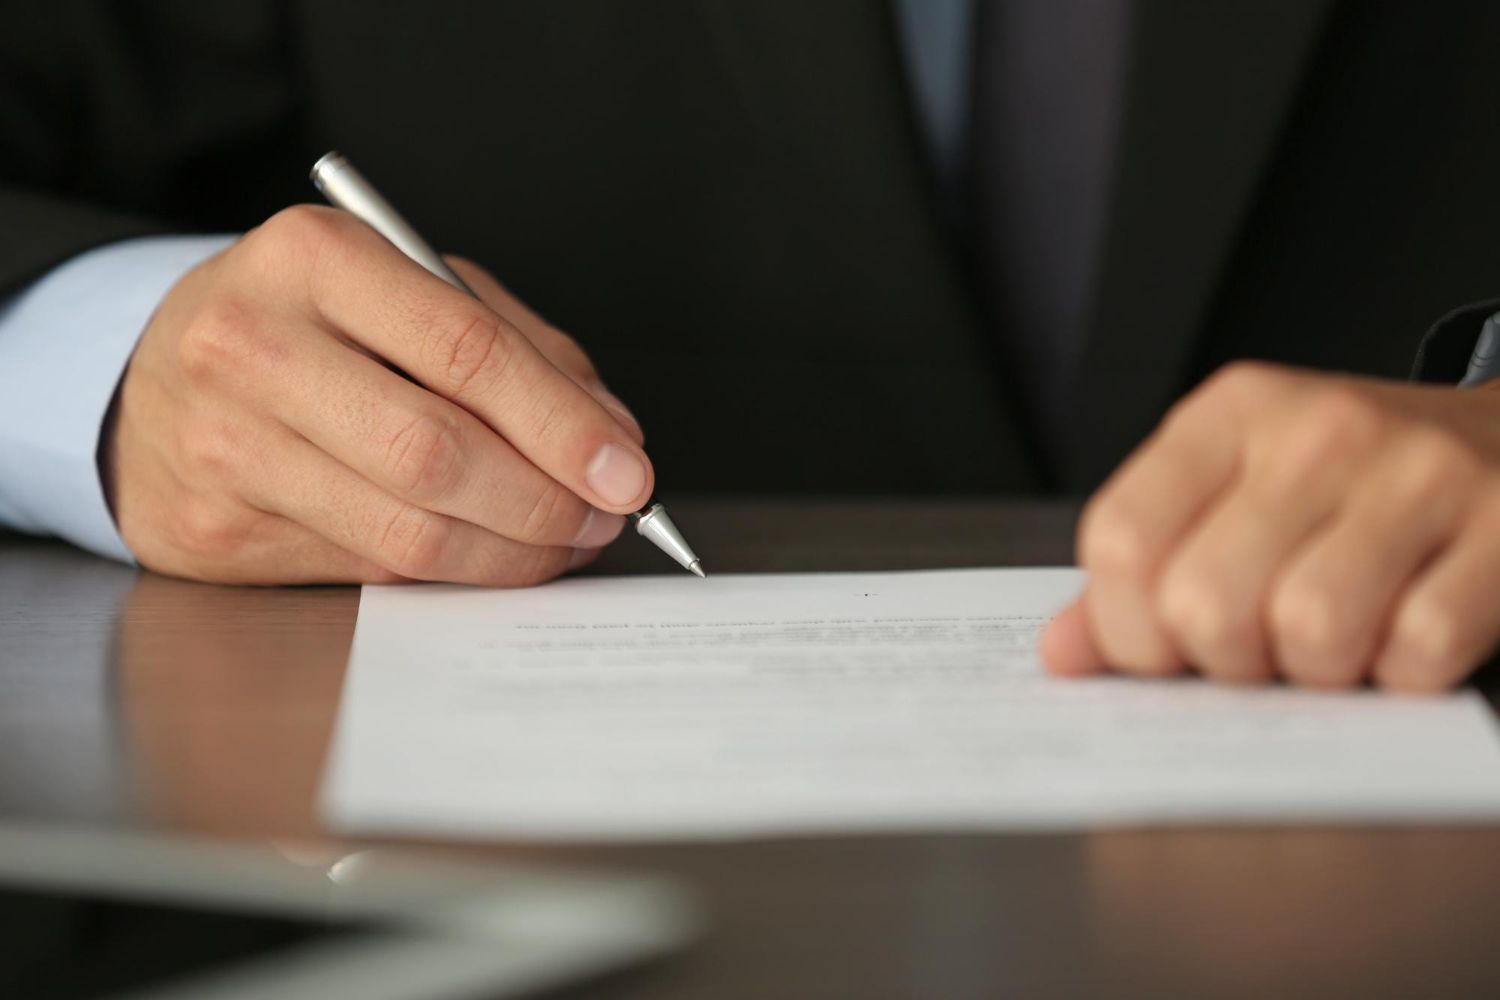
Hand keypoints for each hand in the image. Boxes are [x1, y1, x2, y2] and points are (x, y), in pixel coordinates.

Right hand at [105, 205, 650, 584]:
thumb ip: (521, 348)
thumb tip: (612, 436)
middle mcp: (252, 345)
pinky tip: (492, 554)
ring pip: (409, 529)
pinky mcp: (215, 529)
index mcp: (313, 257)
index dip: (562, 424)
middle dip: (546, 500)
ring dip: (513, 552)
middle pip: (436, 452)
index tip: (628, 470)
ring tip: (564, 540)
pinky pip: (373, 567)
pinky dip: (456, 570)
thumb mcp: (413, 290)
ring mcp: (223, 445)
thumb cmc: (313, 324)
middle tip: (604, 517)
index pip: (466, 350)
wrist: (155, 375)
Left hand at [1042, 361, 1499, 690]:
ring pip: (1310, 628)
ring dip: (1317, 672)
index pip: (1120, 540)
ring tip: (1334, 645)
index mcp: (1230, 416)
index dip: (1124, 630)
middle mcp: (1316, 430)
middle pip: (1205, 602)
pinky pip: (1420, 648)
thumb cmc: (1351, 484)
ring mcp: (1417, 472)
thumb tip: (1063, 652)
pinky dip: (1405, 675)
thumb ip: (1144, 570)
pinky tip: (1405, 639)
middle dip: (1224, 663)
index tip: (1159, 652)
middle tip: (1258, 653)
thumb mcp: (1235, 492)